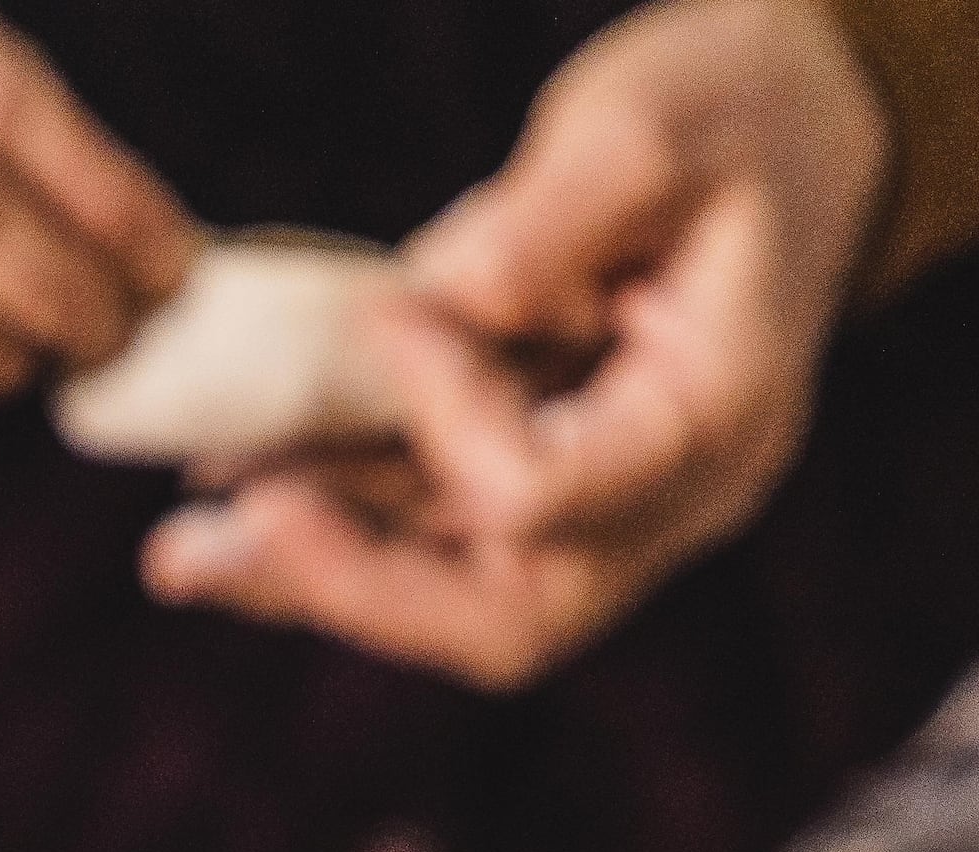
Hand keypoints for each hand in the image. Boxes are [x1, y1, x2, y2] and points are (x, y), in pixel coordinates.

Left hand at [142, 0, 882, 688]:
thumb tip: (430, 306)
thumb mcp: (653, 118)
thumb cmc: (736, 108)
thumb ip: (548, 214)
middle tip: (207, 546)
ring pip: (452, 598)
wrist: (795, 125)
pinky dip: (334, 521)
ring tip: (182, 549)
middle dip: (349, 585)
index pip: (552, 493)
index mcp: (713, 421)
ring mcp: (606, 506)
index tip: (387, 315)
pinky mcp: (544, 477)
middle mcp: (664, 501)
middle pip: (505, 616)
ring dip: (311, 575)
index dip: (445, 420)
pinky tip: (225, 493)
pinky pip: (434, 541)